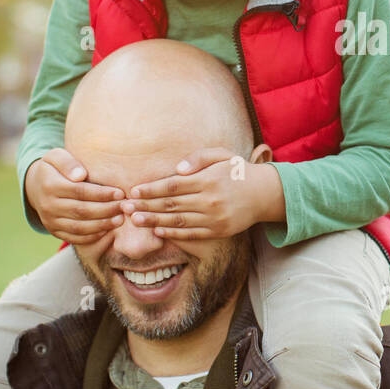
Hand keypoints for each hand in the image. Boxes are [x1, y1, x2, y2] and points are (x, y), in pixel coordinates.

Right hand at [25, 147, 125, 244]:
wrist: (35, 185)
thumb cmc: (54, 167)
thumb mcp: (56, 156)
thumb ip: (68, 162)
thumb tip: (80, 175)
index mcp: (50, 185)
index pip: (80, 191)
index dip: (102, 194)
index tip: (120, 193)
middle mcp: (48, 206)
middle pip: (81, 211)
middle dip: (106, 210)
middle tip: (125, 207)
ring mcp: (50, 221)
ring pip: (79, 227)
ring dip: (102, 225)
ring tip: (120, 219)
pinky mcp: (54, 231)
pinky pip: (74, 237)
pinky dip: (92, 236)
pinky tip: (108, 230)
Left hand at [122, 147, 282, 240]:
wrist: (264, 194)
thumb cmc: (238, 171)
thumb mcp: (222, 155)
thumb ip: (199, 158)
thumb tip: (177, 169)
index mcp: (208, 180)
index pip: (172, 186)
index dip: (151, 189)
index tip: (133, 191)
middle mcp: (210, 200)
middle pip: (171, 205)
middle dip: (145, 205)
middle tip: (125, 207)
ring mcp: (214, 218)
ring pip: (177, 221)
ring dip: (153, 221)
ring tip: (135, 220)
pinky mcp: (218, 231)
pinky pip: (191, 233)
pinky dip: (173, 233)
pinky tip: (157, 230)